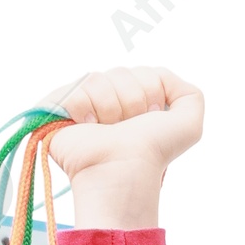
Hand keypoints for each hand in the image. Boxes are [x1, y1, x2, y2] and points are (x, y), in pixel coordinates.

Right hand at [47, 67, 203, 225]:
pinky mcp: (56, 110)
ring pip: (97, 78)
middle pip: (120, 73)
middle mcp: (105, 101)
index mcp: (130, 101)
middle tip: (127, 130)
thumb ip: (189, 93)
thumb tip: (163, 77)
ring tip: (107, 132)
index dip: (150, 93)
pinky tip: (87, 127)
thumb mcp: (188, 124)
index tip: (149, 121)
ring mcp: (79, 104)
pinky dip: (85, 108)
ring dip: (110, 108)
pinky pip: (75, 88)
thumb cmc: (153, 155)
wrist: (125, 173)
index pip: (142, 72)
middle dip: (132, 101)